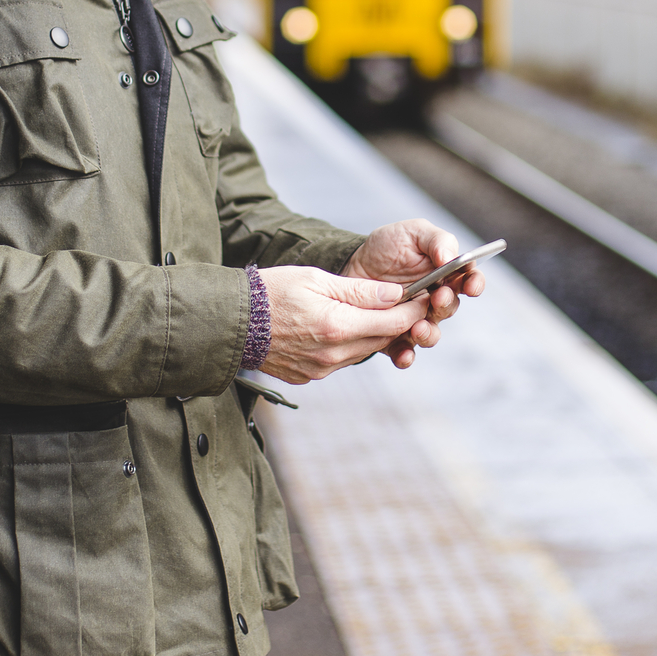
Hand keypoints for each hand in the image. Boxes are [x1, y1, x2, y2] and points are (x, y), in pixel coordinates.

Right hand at [256, 266, 433, 385]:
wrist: (230, 322)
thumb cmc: (270, 292)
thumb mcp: (316, 279)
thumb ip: (358, 290)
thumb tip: (395, 294)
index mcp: (337, 326)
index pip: (392, 321)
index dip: (414, 308)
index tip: (426, 295)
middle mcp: (332, 354)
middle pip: (382, 338)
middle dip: (400, 321)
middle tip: (412, 302)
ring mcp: (321, 369)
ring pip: (364, 350)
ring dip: (375, 333)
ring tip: (379, 311)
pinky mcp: (310, 376)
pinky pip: (342, 360)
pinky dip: (350, 344)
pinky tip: (345, 327)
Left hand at [344, 219, 485, 368]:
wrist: (350, 264)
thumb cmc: (386, 246)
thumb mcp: (412, 232)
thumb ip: (436, 240)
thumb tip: (451, 258)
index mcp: (445, 273)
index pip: (469, 280)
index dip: (474, 284)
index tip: (470, 286)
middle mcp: (434, 300)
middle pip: (451, 308)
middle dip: (446, 305)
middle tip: (437, 298)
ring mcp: (415, 320)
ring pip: (431, 334)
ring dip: (429, 334)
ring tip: (418, 328)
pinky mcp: (394, 337)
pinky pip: (405, 352)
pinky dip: (406, 356)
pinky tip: (403, 355)